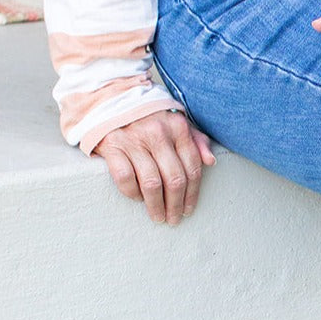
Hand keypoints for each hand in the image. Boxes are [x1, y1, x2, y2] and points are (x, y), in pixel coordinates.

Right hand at [93, 110, 215, 224]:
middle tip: (174, 219)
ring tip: (158, 217)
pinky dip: (132, 193)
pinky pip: (125, 178)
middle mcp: (157, 133)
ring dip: (156, 206)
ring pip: (151, 183)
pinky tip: (137, 199)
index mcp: (178, 128)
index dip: (193, 194)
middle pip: (174, 179)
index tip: (189, 210)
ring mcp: (134, 140)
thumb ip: (196, 140)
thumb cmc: (149, 118)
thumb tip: (211, 161)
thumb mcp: (176, 123)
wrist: (109, 100)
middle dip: (176, 205)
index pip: (192, 168)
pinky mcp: (112, 146)